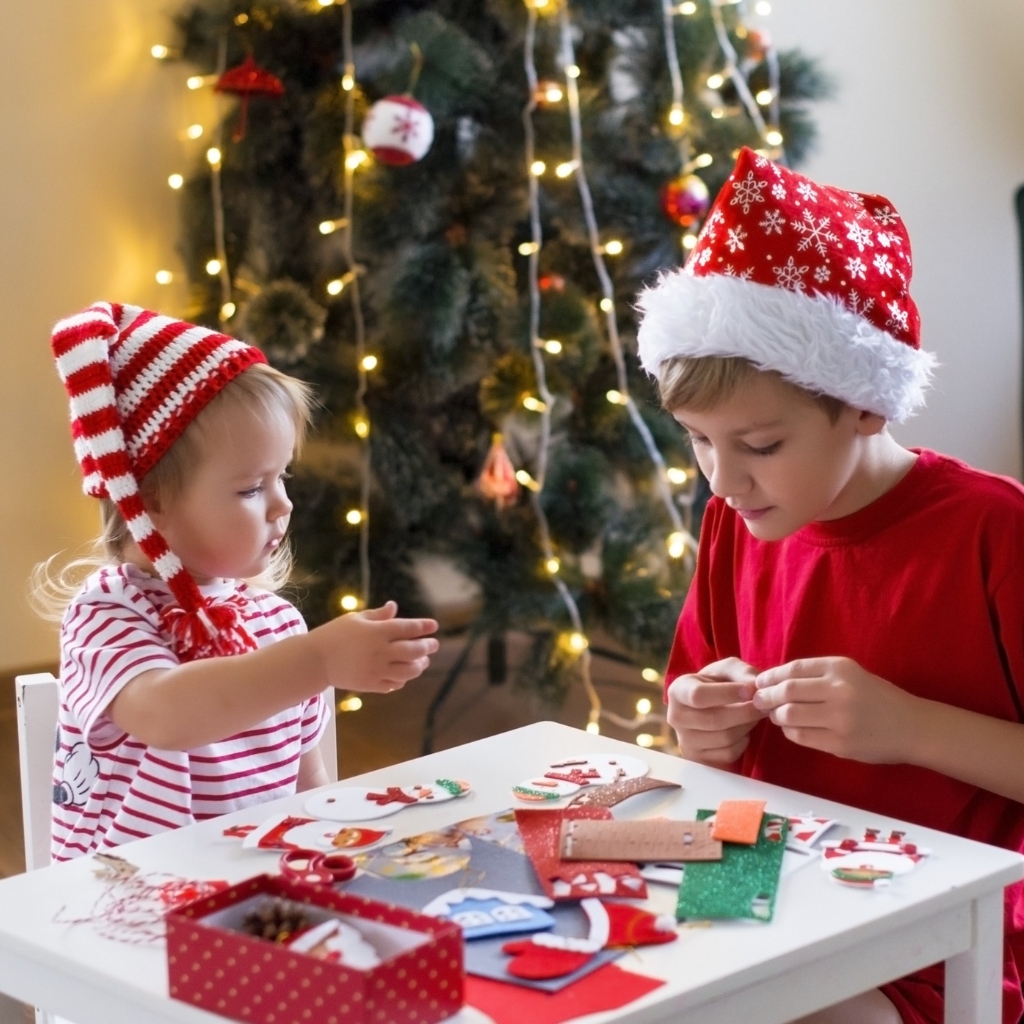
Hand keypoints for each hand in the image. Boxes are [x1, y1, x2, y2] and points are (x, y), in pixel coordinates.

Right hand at [308, 601, 439, 693]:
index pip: (408, 628)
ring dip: (419, 666)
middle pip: (413, 650)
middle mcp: (380, 651)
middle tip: (434, 645)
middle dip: (427, 647)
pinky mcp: (370, 684)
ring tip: (423, 662)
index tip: (434, 626)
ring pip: (408, 671)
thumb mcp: (355, 619)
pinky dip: (402, 680)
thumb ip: (378, 615)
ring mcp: (376, 670)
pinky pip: (394, 684)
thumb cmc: (335, 634)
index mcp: (377, 632)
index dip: (423, 627)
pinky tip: (405, 675)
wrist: (315, 660)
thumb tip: (394, 607)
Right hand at [666, 657, 765, 765]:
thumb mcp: (728, 670)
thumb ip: (743, 673)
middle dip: (745, 712)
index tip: (750, 691)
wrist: (709, 707)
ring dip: (747, 726)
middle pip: (714, 720)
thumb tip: (756, 688)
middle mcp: (676, 717)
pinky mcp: (699, 758)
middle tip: (763, 705)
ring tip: (754, 715)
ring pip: (725, 738)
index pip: (698, 695)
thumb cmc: (719, 684)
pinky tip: (743, 730)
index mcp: (678, 691)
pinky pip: (729, 753)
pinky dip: (743, 742)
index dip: (727, 694)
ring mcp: (685, 741)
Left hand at [753, 657, 915, 762]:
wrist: (911, 727)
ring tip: (775, 715)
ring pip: (789, 716)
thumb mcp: (849, 675)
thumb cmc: (876, 698)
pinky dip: (790, 732)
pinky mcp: (839, 744)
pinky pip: (801, 736)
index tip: (759, 682)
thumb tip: (771, 680)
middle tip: (759, 700)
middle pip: (787, 692)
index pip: (793, 669)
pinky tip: (792, 728)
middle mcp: (839, 691)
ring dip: (776, 715)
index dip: (770, 676)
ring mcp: (840, 719)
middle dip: (766, 696)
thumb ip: (815, 675)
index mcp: (840, 668)